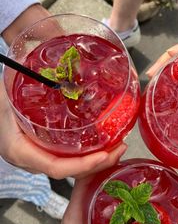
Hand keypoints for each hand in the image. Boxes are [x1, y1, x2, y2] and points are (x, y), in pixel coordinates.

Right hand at [0, 80, 126, 178]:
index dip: (83, 165)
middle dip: (98, 165)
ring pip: (70, 169)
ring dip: (95, 162)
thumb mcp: (11, 88)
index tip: (105, 155)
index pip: (56, 168)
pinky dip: (86, 157)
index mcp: (21, 150)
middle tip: (119, 148)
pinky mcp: (43, 154)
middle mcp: (30, 161)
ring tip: (116, 147)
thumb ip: (33, 78)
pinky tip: (100, 145)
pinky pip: (67, 161)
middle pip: (69, 172)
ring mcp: (37, 159)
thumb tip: (60, 51)